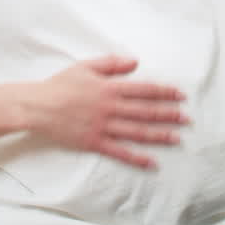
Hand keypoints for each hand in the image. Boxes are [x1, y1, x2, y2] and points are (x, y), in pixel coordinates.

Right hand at [28, 55, 187, 168]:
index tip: (181, 95)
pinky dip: (137, 158)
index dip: (165, 92)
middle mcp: (110, 108)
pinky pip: (120, 152)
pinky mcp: (94, 142)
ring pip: (137, 132)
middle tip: (187, 119)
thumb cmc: (61, 84)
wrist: (37, 106)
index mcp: (110, 88)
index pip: (144, 90)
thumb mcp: (86, 66)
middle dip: (169, 115)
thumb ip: (112, 63)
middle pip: (146, 112)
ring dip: (160, 135)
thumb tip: (136, 62)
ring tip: (177, 138)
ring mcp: (103, 127)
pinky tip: (152, 162)